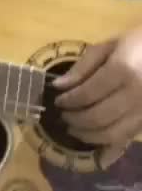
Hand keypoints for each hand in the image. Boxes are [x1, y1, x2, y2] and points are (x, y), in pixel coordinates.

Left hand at [53, 27, 141, 162]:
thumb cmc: (139, 43)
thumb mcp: (109, 46)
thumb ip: (82, 67)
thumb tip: (58, 85)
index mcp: (123, 71)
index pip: (87, 94)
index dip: (68, 100)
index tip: (58, 100)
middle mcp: (136, 94)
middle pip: (97, 116)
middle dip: (75, 119)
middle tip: (63, 115)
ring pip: (112, 134)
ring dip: (87, 135)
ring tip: (73, 128)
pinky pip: (127, 139)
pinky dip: (108, 146)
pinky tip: (95, 146)